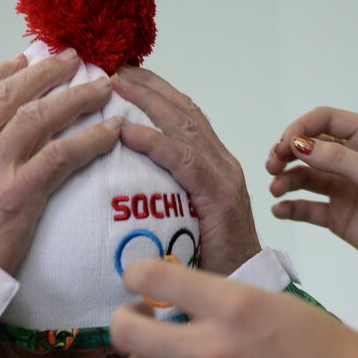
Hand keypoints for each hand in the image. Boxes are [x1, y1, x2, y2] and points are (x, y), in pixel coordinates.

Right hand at [0, 51, 121, 274]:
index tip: (21, 60)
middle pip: (8, 96)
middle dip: (43, 73)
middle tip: (70, 61)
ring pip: (38, 117)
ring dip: (74, 97)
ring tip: (101, 87)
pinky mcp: (18, 195)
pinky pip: (61, 156)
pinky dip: (90, 139)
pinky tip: (112, 131)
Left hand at [110, 258, 357, 357]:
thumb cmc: (334, 354)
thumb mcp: (279, 306)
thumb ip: (225, 304)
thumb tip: (180, 303)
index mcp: (234, 305)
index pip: (151, 278)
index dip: (136, 277)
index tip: (140, 284)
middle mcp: (211, 350)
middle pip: (125, 334)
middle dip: (127, 323)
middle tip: (141, 324)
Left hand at [111, 66, 260, 275]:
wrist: (243, 291)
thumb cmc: (208, 264)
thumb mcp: (181, 221)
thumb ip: (163, 197)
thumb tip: (123, 186)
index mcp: (215, 166)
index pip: (185, 116)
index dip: (156, 91)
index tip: (124, 74)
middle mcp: (223, 164)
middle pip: (184, 111)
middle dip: (149, 86)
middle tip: (114, 66)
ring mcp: (224, 178)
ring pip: (185, 127)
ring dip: (149, 102)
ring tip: (116, 85)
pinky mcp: (221, 197)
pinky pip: (184, 162)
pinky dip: (155, 143)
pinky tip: (127, 132)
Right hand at [266, 107, 357, 291]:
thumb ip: (335, 159)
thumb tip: (297, 144)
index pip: (324, 120)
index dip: (300, 129)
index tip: (284, 146)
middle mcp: (353, 158)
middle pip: (308, 147)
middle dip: (286, 154)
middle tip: (272, 167)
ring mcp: (344, 188)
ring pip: (304, 177)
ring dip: (286, 180)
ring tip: (277, 190)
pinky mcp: (338, 215)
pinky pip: (307, 207)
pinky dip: (291, 207)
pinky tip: (280, 211)